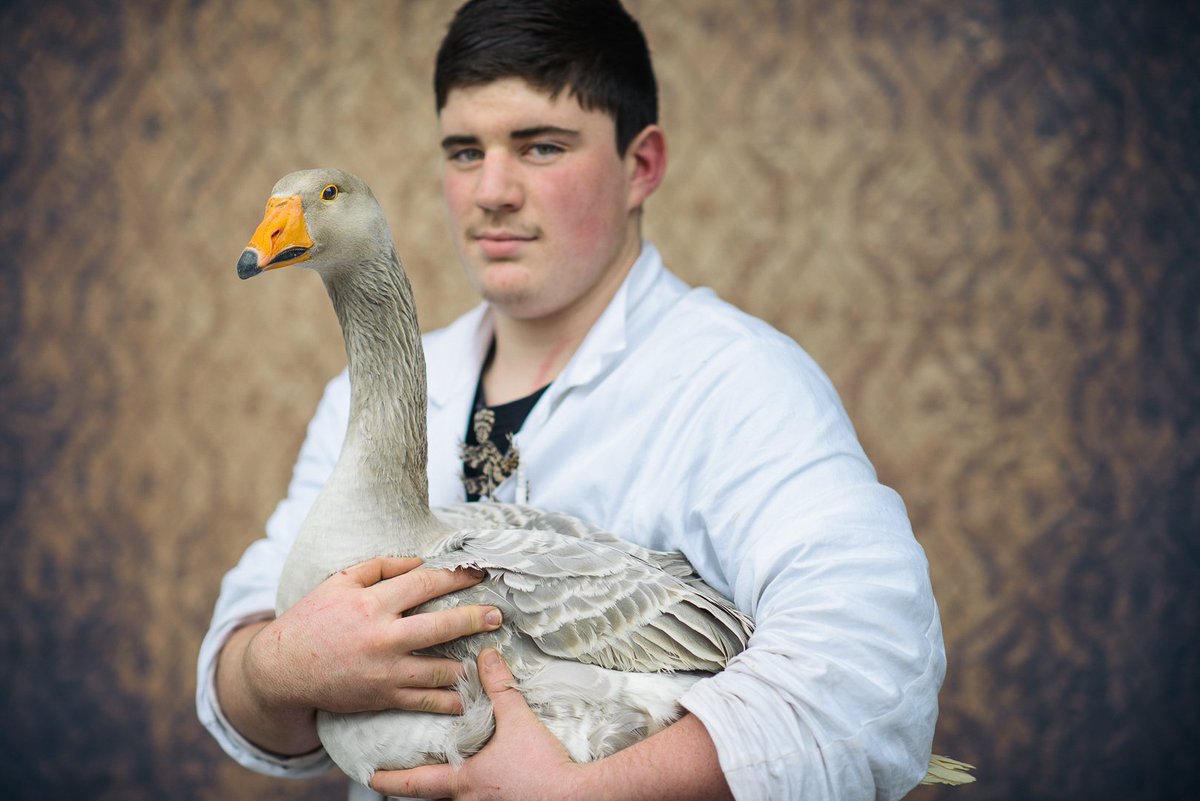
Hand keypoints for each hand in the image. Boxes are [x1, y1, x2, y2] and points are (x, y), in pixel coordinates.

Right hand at [218, 556, 502, 754]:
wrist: (283, 669)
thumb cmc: (312, 619)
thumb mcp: (340, 581)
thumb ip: (380, 566)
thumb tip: (419, 561)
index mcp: (372, 603)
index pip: (425, 584)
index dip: (457, 576)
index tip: (479, 574)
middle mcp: (383, 636)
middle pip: (441, 626)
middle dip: (474, 619)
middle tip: (497, 616)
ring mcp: (385, 670)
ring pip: (438, 669)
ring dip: (466, 664)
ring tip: (487, 658)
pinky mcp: (382, 697)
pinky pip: (423, 701)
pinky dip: (448, 701)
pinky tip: (466, 697)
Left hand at [370, 648, 585, 800]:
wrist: (577, 797)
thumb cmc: (543, 766)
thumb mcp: (518, 720)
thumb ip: (499, 687)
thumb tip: (486, 656)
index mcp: (463, 781)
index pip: (414, 783)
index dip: (389, 780)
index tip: (369, 776)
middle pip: (430, 799)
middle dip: (415, 788)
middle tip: (400, 776)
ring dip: (448, 791)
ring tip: (446, 776)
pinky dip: (475, 794)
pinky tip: (487, 784)